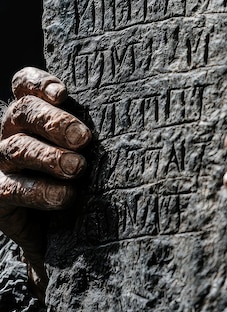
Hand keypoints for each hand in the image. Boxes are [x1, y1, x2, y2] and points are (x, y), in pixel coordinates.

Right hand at [0, 67, 90, 299]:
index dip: (39, 82)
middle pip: (23, 111)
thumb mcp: (87, 149)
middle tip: (83, 137)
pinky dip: (41, 191)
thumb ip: (91, 132)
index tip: (63, 94)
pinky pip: (13, 189)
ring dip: (49, 157)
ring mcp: (3, 163)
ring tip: (78, 168)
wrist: (58, 229)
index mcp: (32, 113)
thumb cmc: (80, 176)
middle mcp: (13, 132)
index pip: (24, 84)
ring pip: (16, 148)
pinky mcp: (0, 196)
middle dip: (54, 121)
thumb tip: (129, 117)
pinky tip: (66, 195)